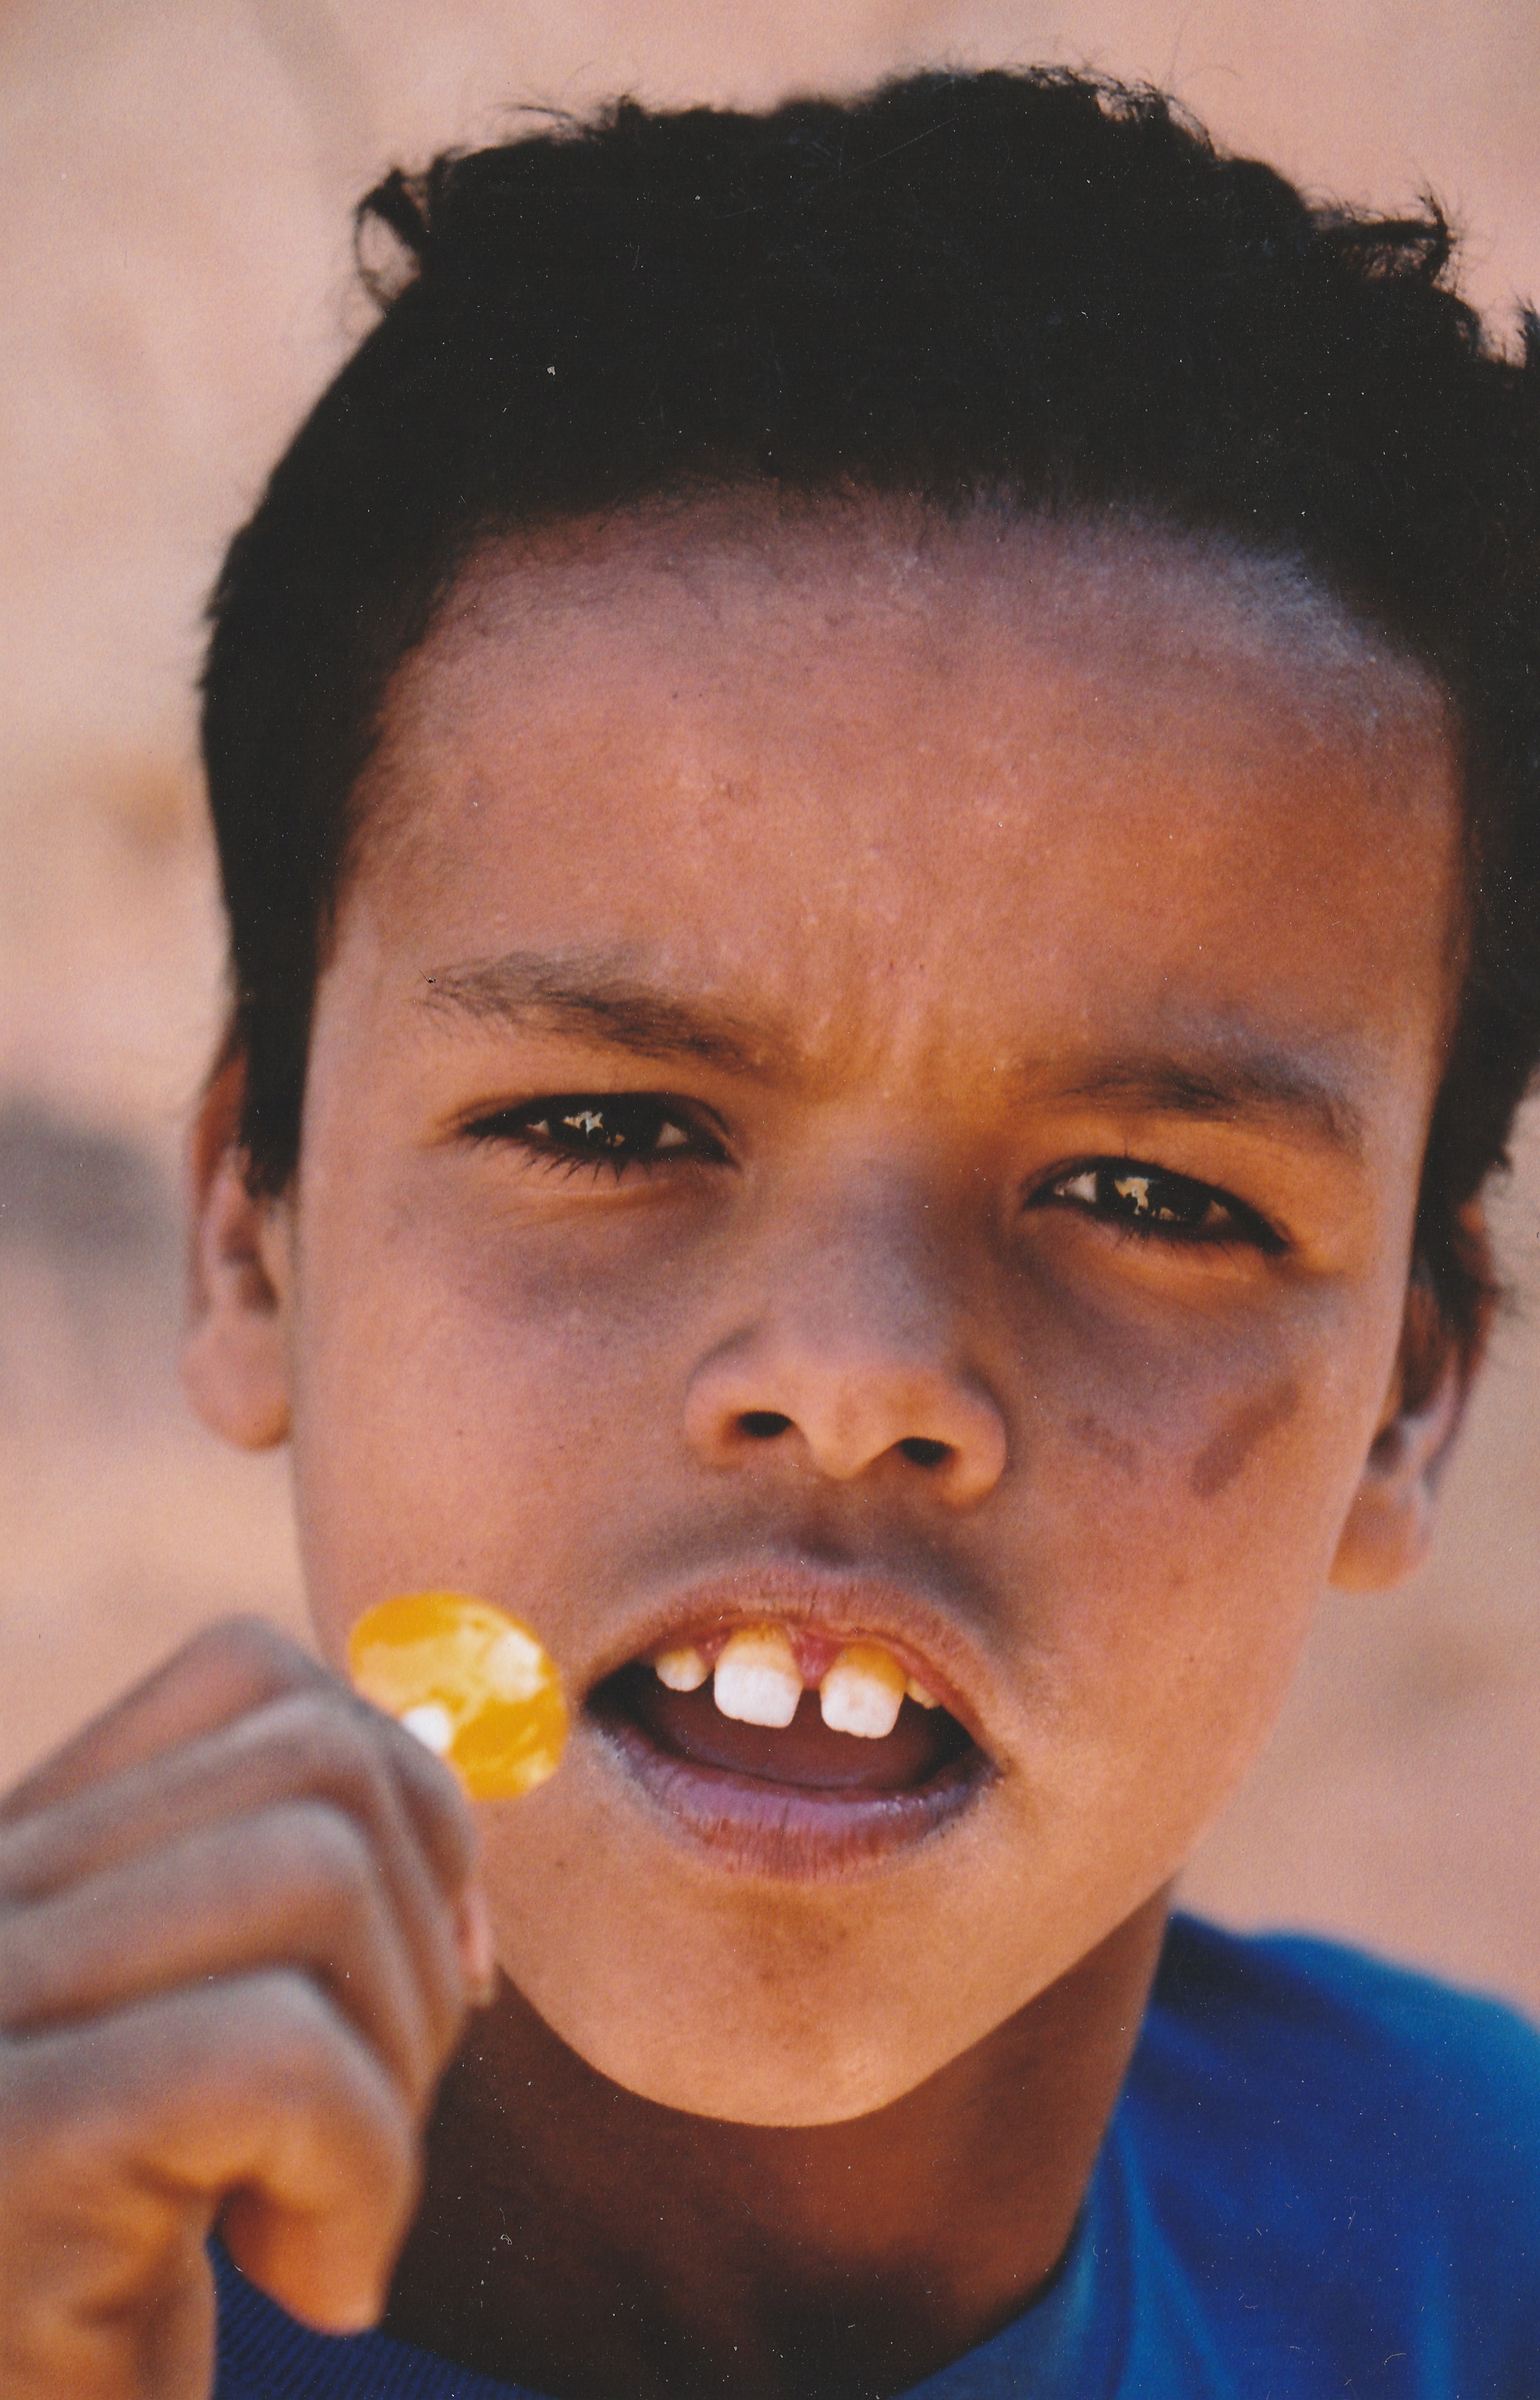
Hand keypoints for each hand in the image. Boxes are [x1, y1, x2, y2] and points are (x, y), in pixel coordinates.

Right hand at [0, 1617, 490, 2399]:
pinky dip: (365, 2177)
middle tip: (375, 2120)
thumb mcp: (202, 2043)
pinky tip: (315, 2287)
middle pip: (318, 1758)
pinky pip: (285, 2056)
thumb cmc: (126, 2289)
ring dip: (399, 2062)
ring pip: (317, 1872)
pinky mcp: (9, 2147)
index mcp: (11, 1861)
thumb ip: (280, 1884)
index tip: (438, 1967)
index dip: (406, 1797)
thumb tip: (478, 1745)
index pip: (249, 1671)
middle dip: (423, 1935)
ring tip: (331, 2209)